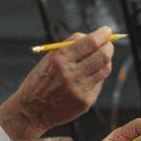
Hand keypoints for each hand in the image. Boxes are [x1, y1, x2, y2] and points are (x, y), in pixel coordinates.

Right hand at [0, 25, 115, 139]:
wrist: (31, 110)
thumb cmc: (41, 80)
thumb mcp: (49, 59)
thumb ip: (70, 47)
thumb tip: (96, 37)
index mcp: (60, 59)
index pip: (90, 42)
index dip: (102, 34)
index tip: (106, 30)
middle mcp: (71, 74)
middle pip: (103, 55)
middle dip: (109, 46)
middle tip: (107, 44)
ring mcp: (79, 89)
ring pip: (105, 69)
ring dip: (106, 61)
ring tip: (99, 60)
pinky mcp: (85, 101)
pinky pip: (99, 83)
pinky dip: (96, 77)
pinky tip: (87, 78)